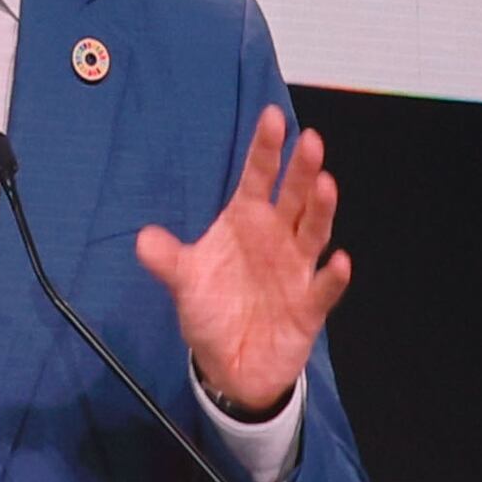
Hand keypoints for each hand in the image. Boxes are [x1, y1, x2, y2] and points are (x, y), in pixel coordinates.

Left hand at [134, 106, 351, 420]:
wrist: (231, 364)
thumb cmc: (214, 311)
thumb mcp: (185, 283)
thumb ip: (168, 259)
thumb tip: (143, 239)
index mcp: (248, 222)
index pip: (258, 178)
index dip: (266, 149)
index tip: (271, 117)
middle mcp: (277, 239)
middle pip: (293, 198)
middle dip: (302, 170)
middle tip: (310, 140)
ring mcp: (296, 270)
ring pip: (313, 233)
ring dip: (321, 209)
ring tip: (325, 185)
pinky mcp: (308, 306)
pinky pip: (323, 288)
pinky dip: (332, 276)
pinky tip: (339, 261)